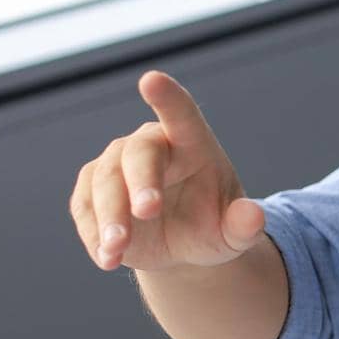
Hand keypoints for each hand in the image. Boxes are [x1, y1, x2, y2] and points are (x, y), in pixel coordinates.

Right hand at [69, 71, 263, 272]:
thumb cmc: (212, 227)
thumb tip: (253, 217)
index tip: (151, 80)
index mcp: (192, 142)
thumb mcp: (234, 234)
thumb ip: (245, 225)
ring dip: (110, 215)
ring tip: (118, 249)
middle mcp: (151, 146)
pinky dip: (94, 234)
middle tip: (149, 211)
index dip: (167, 98)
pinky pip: (85, 207)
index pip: (181, 114)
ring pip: (104, 180)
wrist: (180, 246)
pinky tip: (108, 259)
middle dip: (140, 180)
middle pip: (137, 153)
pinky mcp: (90, 190)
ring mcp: (116, 165)